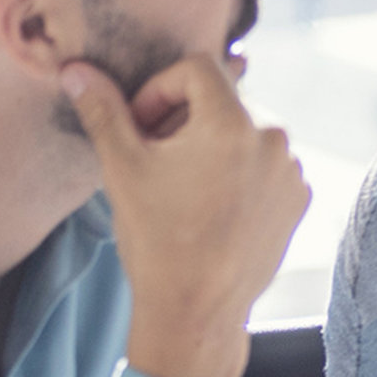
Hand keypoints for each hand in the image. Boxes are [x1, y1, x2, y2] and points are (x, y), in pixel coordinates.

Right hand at [62, 53, 307, 376]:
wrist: (197, 309)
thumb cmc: (156, 237)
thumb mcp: (122, 166)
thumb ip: (104, 110)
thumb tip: (76, 70)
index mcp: (235, 122)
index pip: (198, 67)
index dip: (159, 88)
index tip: (141, 125)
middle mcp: (275, 140)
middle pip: (223, 100)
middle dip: (182, 118)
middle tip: (153, 156)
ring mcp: (293, 171)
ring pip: (245, 131)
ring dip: (210, 143)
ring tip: (181, 184)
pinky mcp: (300, 198)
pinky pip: (265, 164)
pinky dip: (237, 170)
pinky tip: (210, 204)